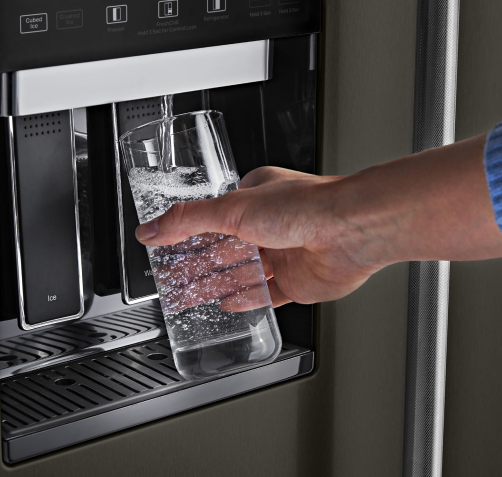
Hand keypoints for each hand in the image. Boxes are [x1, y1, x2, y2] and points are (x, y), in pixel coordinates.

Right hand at [136, 167, 386, 307]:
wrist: (351, 230)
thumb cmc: (307, 206)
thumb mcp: (233, 208)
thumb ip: (188, 220)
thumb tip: (150, 228)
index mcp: (257, 196)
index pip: (214, 215)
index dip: (188, 232)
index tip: (165, 246)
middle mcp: (272, 223)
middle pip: (226, 248)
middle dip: (198, 264)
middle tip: (171, 278)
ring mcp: (286, 253)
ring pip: (243, 273)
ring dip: (216, 284)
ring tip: (188, 296)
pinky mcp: (298, 281)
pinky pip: (267, 294)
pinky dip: (247, 299)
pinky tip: (228, 304)